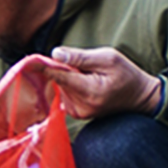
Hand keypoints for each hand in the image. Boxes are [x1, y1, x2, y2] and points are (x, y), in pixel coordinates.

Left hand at [44, 44, 162, 121]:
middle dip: (65, 67)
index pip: (59, 77)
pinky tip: (87, 83)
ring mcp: (78, 112)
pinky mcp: (76, 113)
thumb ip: (80, 57)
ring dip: (68, 76)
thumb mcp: (108, 58)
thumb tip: (55, 54)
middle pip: (58, 80)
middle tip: (86, 65)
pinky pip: (64, 93)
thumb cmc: (126, 74)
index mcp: (90, 91)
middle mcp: (81, 106)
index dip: (42, 67)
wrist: (139, 97)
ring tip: (91, 76)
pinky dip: (70, 84)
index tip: (28, 61)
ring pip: (60, 86)